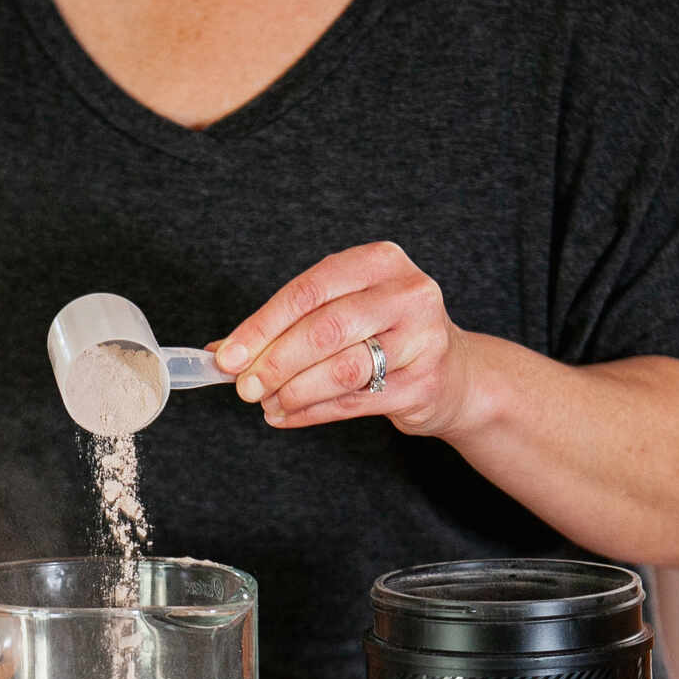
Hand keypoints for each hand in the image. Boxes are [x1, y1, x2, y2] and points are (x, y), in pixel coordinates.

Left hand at [214, 241, 476, 437]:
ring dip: (294, 391)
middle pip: (325, 328)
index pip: (309, 289)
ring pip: (342, 368)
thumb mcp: (344, 312)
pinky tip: (287, 416)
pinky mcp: (423, 384)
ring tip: (266, 403)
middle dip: (276, 362)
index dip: (263, 324)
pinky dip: (313, 412)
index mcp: (380, 262)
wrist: (455, 374)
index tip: (228, 356)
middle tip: (245, 387)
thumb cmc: (388, 336)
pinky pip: (355, 402)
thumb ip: (288, 326)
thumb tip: (223, 352)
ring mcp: (422, 339)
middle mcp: (407, 293)